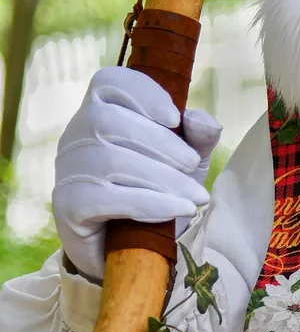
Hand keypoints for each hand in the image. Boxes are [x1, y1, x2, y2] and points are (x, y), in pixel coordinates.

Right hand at [52, 66, 222, 281]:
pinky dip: (150, 202)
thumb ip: (198, 137)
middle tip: (194, 165)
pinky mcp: (67, 206)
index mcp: (99, 112)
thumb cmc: (157, 191)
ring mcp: (67, 171)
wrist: (132, 250)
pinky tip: (179, 209)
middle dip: (162, 144)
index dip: (141, 92)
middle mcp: (75, 136)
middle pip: (110, 121)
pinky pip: (106, 198)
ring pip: (111, 160)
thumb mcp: (185, 161)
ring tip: (195, 197)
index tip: (175, 117)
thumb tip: (200, 119)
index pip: (106, 82)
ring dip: (163, 178)